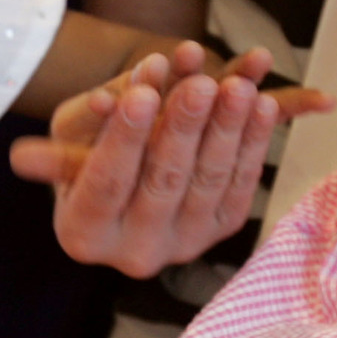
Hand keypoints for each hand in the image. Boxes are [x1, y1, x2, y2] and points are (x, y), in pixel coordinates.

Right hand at [10, 43, 329, 277]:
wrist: (127, 175)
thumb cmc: (89, 149)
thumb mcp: (74, 131)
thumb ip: (95, 113)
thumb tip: (111, 95)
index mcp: (84, 233)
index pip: (107, 184)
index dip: (125, 138)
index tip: (141, 95)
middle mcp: (134, 251)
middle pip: (164, 183)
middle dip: (185, 128)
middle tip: (200, 86)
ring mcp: (183, 245)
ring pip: (209, 183)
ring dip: (229, 130)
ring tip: (238, 88)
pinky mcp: (220, 230)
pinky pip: (241, 184)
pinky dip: (254, 141)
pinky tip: (263, 104)